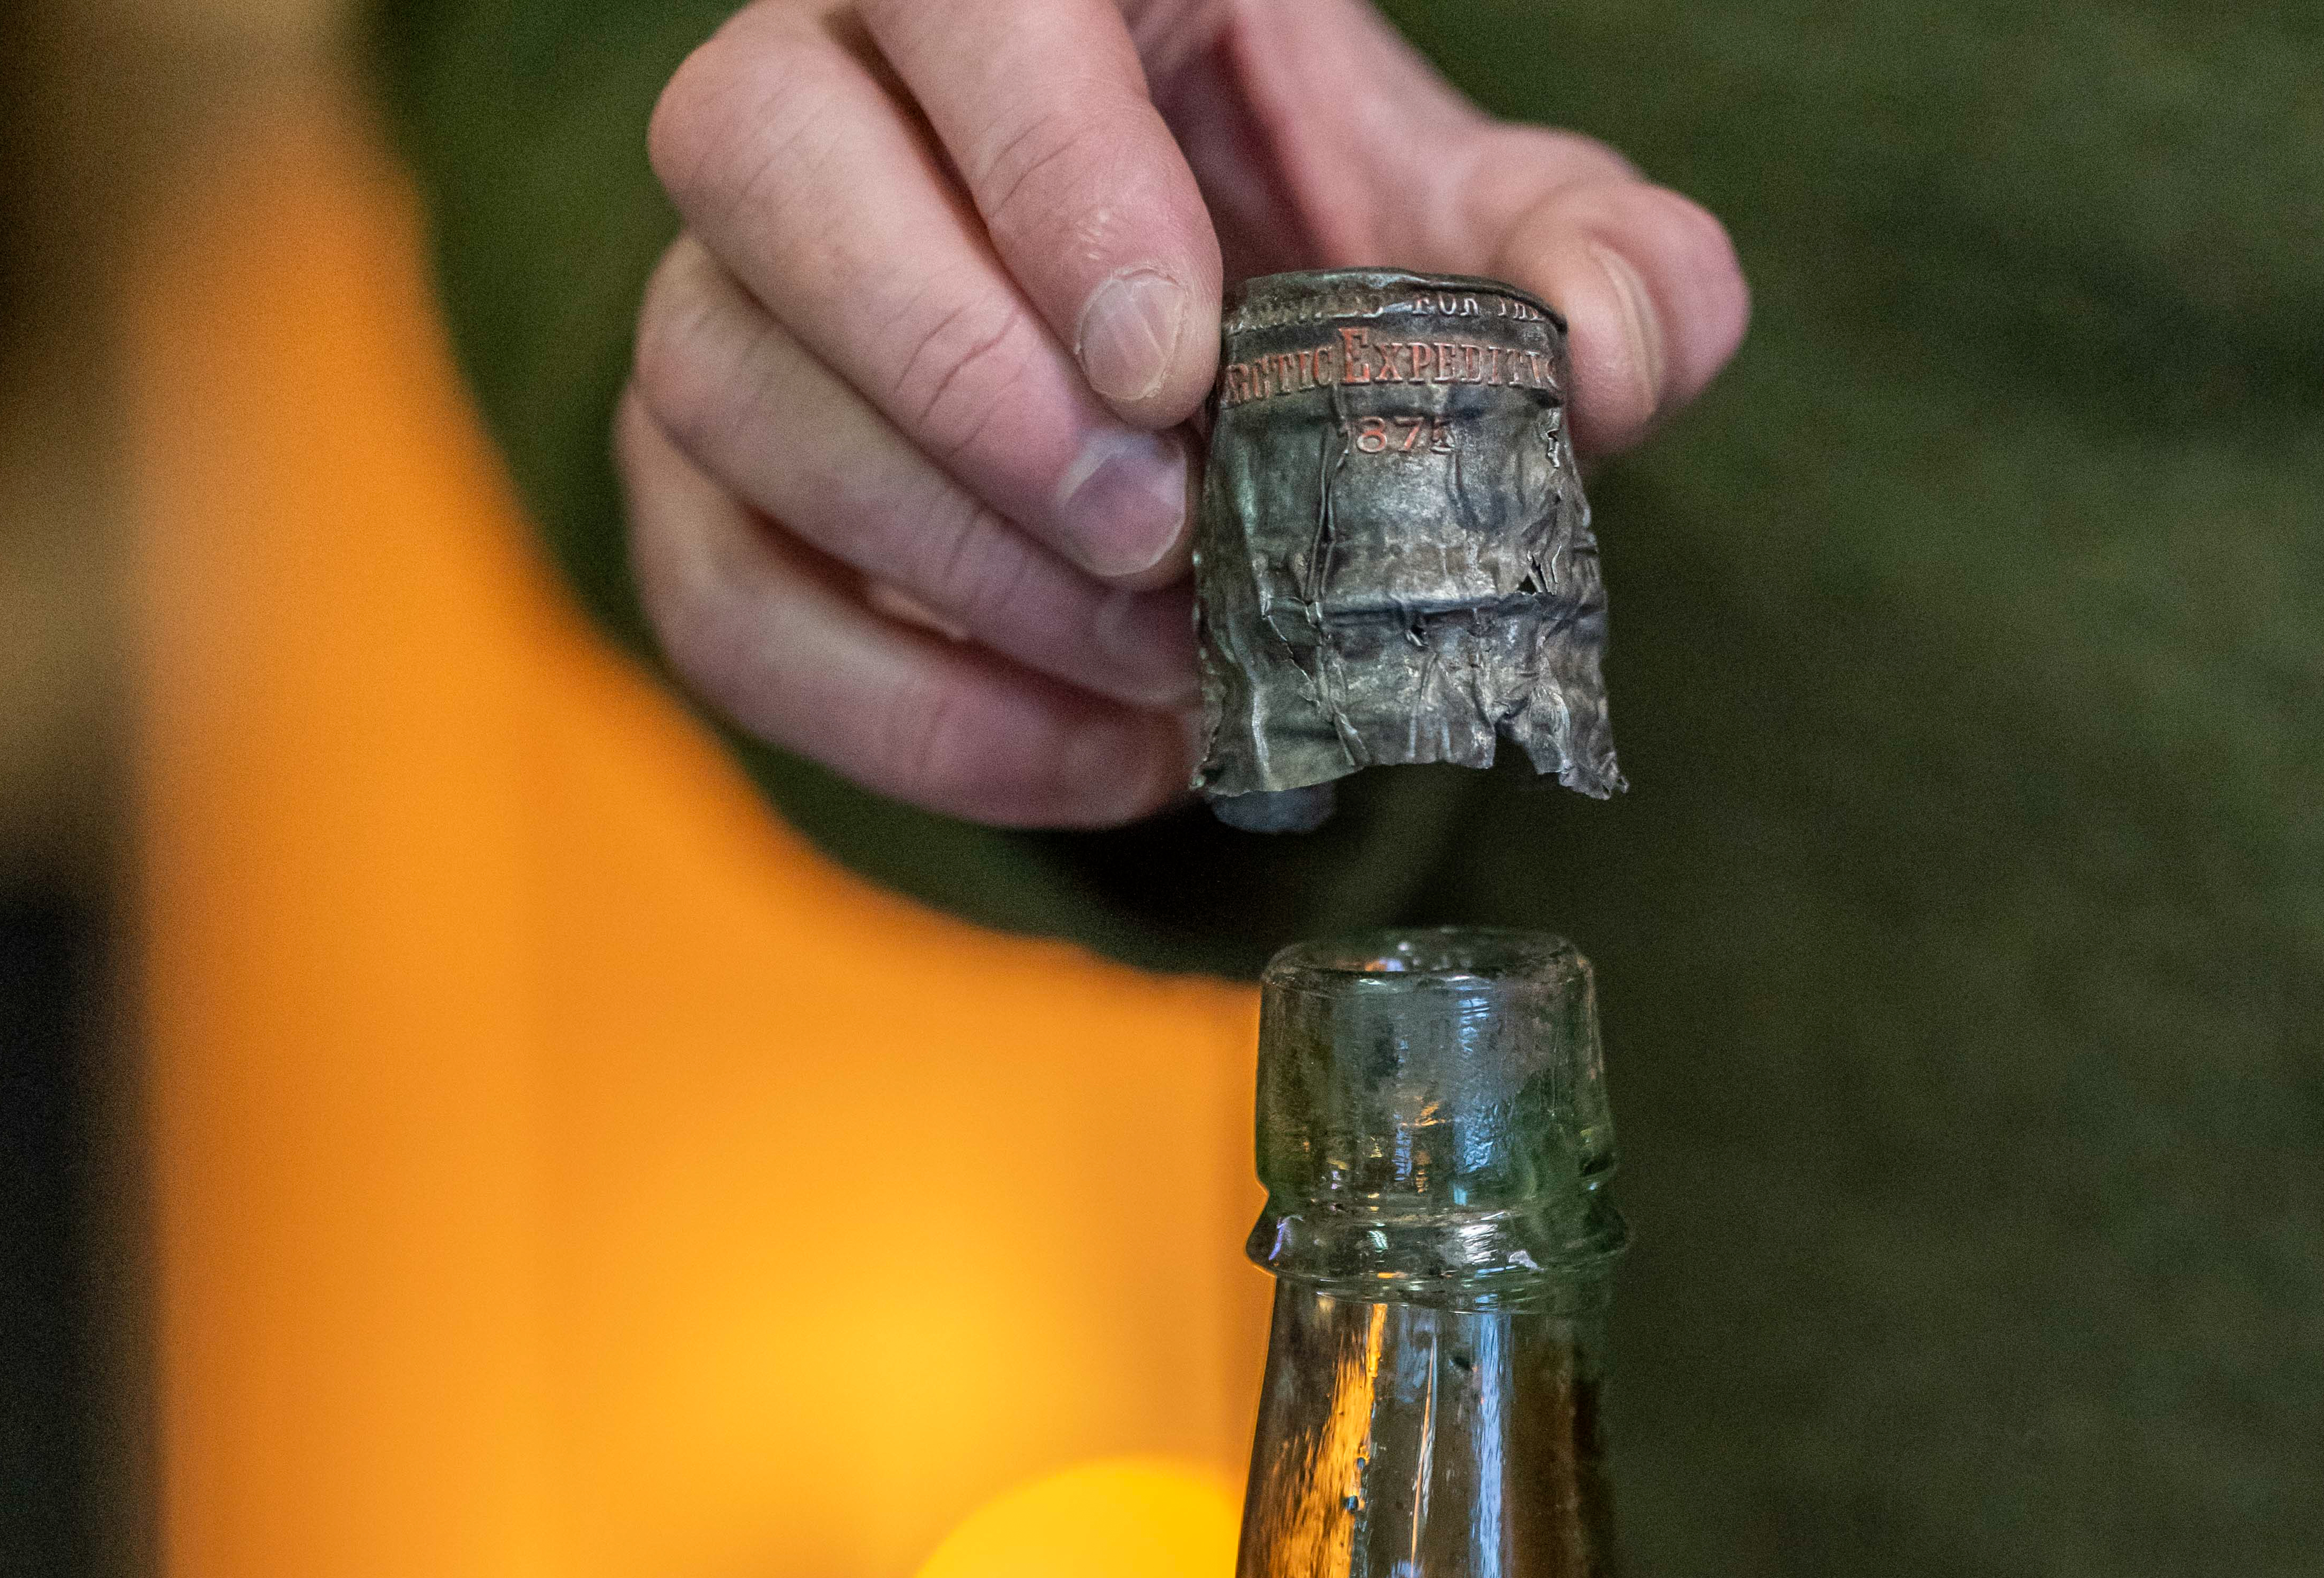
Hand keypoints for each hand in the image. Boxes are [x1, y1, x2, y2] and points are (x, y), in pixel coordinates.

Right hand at [619, 0, 1748, 828]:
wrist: (1197, 373)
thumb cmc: (1312, 252)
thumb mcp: (1478, 237)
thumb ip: (1590, 267)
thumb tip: (1627, 348)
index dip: (1047, 170)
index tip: (1173, 364)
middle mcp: (810, 85)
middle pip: (759, 152)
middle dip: (962, 375)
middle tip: (1155, 533)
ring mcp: (723, 291)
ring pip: (719, 378)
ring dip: (948, 559)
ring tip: (1160, 656)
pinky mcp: (696, 490)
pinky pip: (722, 601)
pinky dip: (913, 715)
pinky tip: (1101, 746)